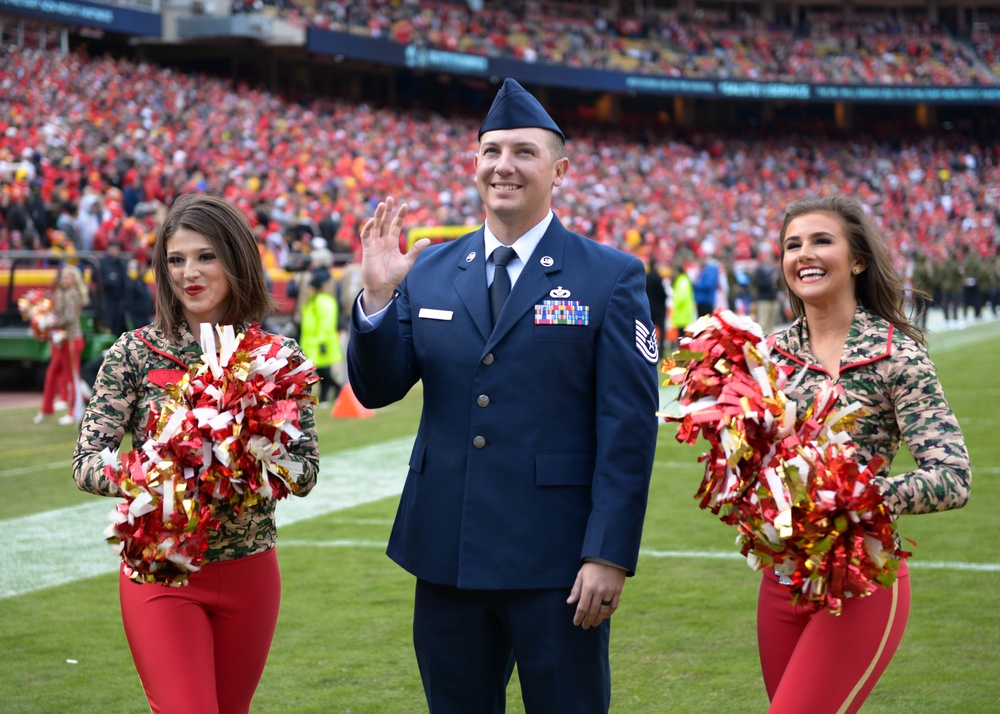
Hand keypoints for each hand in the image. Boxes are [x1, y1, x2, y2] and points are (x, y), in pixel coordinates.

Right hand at [359, 196, 429, 313]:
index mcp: (392, 243)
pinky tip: (372, 221)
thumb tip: (427, 239)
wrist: (383, 287)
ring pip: (375, 226)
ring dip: (378, 215)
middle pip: (384, 222)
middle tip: (389, 198)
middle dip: (387, 210)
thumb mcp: (407, 262)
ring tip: (382, 204)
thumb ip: (416, 250)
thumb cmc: (394, 276)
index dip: (400, 216)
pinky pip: (366, 236)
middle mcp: (383, 241)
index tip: (405, 205)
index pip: (396, 225)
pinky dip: (368, 228)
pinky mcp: (367, 250)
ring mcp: (374, 244)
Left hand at [566, 561, 626, 629]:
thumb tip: (570, 602)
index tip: (576, 623)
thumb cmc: (592, 565)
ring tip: (594, 624)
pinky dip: (609, 613)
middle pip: (592, 611)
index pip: (582, 607)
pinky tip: (604, 616)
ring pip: (603, 611)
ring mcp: (610, 592)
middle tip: (585, 626)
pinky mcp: (618, 591)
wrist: (609, 556)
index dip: (579, 617)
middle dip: (588, 620)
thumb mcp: (581, 574)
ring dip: (598, 619)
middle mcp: (599, 591)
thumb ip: (576, 589)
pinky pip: (614, 606)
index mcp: (588, 587)